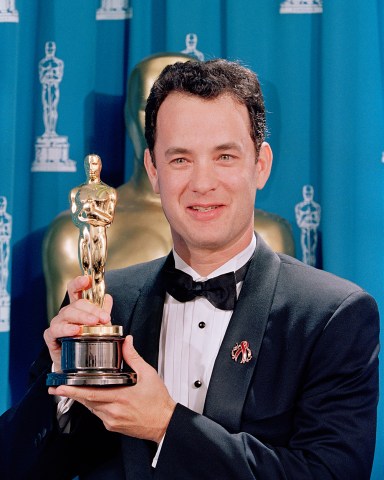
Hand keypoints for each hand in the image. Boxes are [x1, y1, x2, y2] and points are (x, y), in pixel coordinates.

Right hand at [44, 275, 111, 370]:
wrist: (76, 364)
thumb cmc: (86, 341)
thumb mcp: (97, 325)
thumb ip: (102, 311)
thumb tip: (108, 297)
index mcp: (76, 308)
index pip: (75, 290)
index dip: (79, 283)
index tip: (87, 279)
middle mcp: (66, 313)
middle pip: (76, 304)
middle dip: (92, 309)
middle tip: (104, 318)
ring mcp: (57, 323)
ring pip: (68, 314)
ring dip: (82, 318)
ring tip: (93, 323)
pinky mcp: (51, 336)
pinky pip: (56, 330)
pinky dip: (66, 329)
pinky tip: (75, 331)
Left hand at [48, 335, 175, 442]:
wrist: (165, 422)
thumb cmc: (158, 400)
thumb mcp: (148, 374)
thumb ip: (133, 357)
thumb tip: (126, 341)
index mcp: (120, 397)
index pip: (91, 393)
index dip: (74, 390)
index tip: (61, 386)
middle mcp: (113, 411)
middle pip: (86, 401)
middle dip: (71, 393)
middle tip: (56, 387)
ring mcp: (111, 420)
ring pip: (91, 408)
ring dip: (82, 398)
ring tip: (71, 389)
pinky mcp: (112, 426)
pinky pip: (98, 414)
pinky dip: (93, 404)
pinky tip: (93, 397)